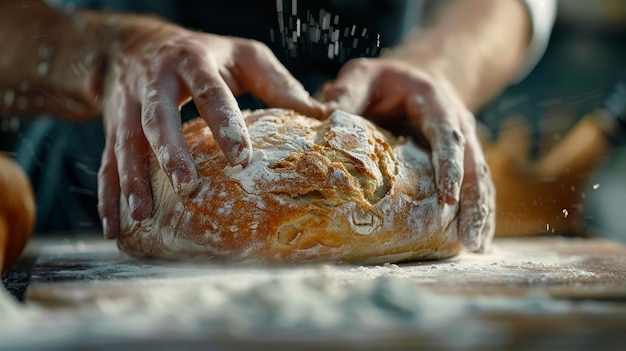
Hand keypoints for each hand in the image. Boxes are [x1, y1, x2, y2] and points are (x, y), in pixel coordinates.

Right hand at [96, 15, 324, 238]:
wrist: (135, 45)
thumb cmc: (203, 54)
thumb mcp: (242, 56)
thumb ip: (278, 83)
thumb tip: (322, 116)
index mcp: (193, 61)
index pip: (210, 92)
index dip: (224, 123)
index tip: (241, 157)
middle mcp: (155, 83)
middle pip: (158, 117)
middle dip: (171, 152)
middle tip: (188, 187)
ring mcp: (127, 106)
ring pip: (126, 143)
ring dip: (132, 180)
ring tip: (143, 216)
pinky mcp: (111, 127)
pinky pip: (106, 162)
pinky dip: (107, 195)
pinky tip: (115, 227)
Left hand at [323, 57, 494, 251]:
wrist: (412, 79)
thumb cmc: (382, 80)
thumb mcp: (363, 75)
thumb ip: (347, 91)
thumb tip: (324, 115)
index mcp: (437, 104)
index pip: (448, 138)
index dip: (450, 168)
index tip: (449, 200)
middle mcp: (458, 124)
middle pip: (474, 165)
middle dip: (474, 203)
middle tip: (469, 241)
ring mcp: (464, 143)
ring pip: (480, 179)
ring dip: (480, 213)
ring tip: (475, 248)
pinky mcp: (461, 160)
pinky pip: (476, 187)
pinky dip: (478, 211)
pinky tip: (476, 239)